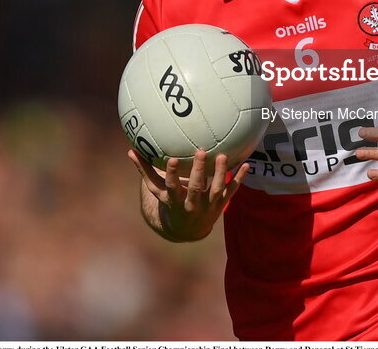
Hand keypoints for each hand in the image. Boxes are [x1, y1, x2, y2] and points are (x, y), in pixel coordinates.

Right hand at [128, 148, 248, 240]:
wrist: (187, 228)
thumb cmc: (169, 202)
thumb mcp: (156, 190)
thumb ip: (145, 170)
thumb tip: (130, 150)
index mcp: (174, 199)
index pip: (172, 187)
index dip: (172, 174)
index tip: (172, 159)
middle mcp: (192, 204)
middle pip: (196, 187)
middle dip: (198, 171)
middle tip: (201, 151)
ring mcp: (208, 205)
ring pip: (216, 189)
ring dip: (220, 173)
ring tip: (223, 156)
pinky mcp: (221, 204)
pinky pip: (232, 190)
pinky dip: (240, 178)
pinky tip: (247, 164)